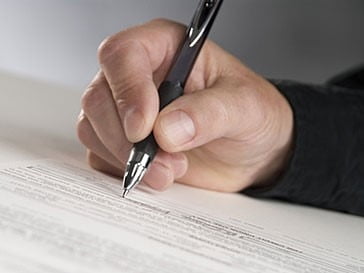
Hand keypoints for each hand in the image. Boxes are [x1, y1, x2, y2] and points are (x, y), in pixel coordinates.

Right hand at [77, 19, 292, 191]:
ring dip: (125, 158)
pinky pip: (100, 154)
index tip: (145, 129)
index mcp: (165, 49)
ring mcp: (126, 110)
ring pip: (93, 127)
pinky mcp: (123, 141)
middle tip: (166, 161)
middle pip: (99, 96)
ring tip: (169, 171)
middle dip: (126, 138)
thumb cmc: (251, 116)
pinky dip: (121, 170)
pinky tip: (155, 174)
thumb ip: (209, 113)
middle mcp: (139, 76)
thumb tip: (166, 130)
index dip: (128, 90)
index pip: (123, 54)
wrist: (251, 151)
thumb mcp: (245, 107)